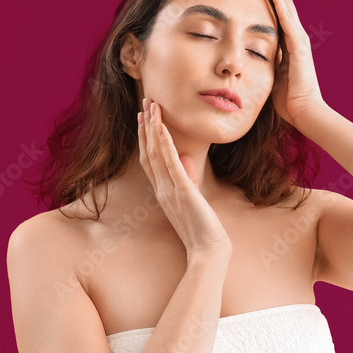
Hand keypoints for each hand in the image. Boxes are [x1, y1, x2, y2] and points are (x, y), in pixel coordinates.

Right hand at [138, 97, 231, 257]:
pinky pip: (170, 163)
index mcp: (163, 192)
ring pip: (156, 153)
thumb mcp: (193, 200)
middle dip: (146, 126)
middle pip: (148, 152)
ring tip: (151, 106)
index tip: (144, 118)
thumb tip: (185, 160)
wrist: (207, 250)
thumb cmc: (202, 229)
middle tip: (144, 102)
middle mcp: (161, 189)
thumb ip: (187, 179)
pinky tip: (161, 127)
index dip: (145, 138)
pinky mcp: (182, 191)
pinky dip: (165, 144)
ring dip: (153, 128)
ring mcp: (169, 190)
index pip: (149, 160)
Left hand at [250, 0, 326, 131]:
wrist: (305, 113)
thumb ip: (263, 62)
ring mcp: (299, 38)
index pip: (275, 10)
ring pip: (284, 2)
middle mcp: (295, 35)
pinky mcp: (298, 45)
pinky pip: (287, 17)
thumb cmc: (287, 100)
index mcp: (288, 42)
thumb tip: (247, 56)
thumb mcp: (270, 75)